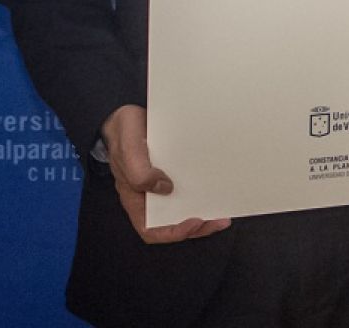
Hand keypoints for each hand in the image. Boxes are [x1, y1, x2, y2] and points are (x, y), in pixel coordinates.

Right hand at [100, 105, 229, 243]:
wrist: (126, 116)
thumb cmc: (124, 133)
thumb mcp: (127, 149)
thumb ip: (139, 171)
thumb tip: (165, 188)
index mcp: (135, 199)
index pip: (151, 229)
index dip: (173, 233)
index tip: (195, 222)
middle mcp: (150, 197)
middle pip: (173, 223)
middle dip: (198, 227)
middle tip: (221, 220)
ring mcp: (163, 186)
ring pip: (184, 209)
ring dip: (205, 212)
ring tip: (224, 212)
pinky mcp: (175, 173)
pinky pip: (190, 188)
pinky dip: (204, 193)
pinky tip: (218, 188)